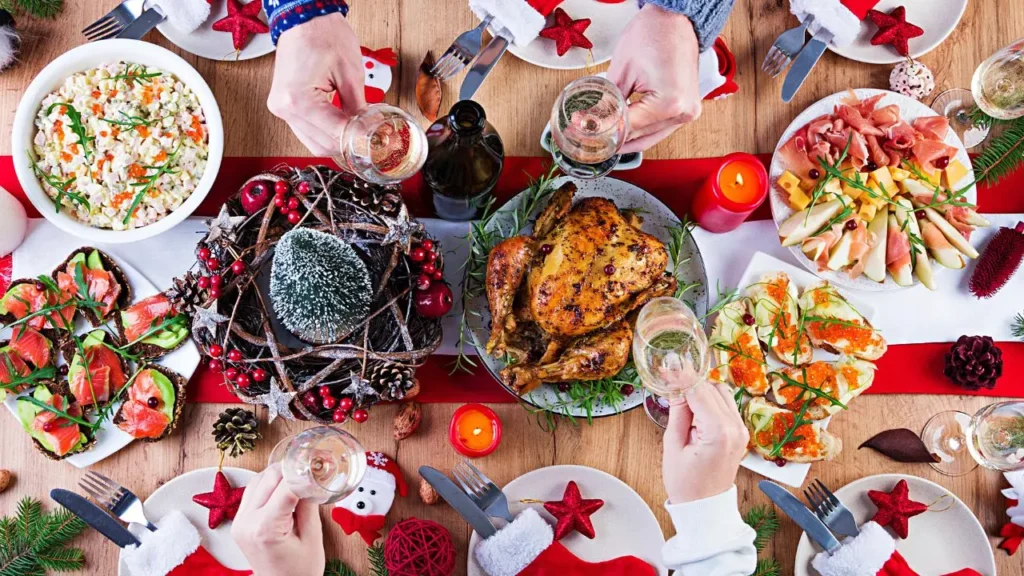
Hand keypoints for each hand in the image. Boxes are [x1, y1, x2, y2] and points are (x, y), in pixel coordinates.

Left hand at [232, 465, 324, 575]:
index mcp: (265, 529)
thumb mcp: (313, 538)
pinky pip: (252, 491)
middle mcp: (247, 523)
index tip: (319, 466)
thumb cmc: (299, 572)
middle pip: (269, 477)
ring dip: (279, 475)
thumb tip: (311, 478)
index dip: (305, 473)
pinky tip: (284, 488)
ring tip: (300, 478)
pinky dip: (268, 484)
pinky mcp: (239, 521)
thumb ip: (309, 505)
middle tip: (312, 469)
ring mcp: (240, 522)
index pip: (286, 487)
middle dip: (292, 470)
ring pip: (258, 479)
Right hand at [267, 13, 365, 155]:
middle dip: (348, 144)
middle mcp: (284, 109)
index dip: (359, 139)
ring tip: (358, 130)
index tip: (377, 140)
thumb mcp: (350, 73)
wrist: (304, 18)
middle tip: (371, 138)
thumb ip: (359, 108)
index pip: (335, 133)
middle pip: (322, 145)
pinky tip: (343, 124)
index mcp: (298, 100)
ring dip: (337, 141)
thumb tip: (370, 131)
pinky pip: (308, 131)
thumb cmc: (323, 35)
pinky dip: (326, 132)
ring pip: (314, 143)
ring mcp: (281, 109)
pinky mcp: (284, 107)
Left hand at [606, 3, 701, 153]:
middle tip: (591, 139)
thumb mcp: (621, 70)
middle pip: (640, 137)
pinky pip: (661, 128)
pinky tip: (625, 131)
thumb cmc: (653, 34)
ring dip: (629, 138)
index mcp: (670, 103)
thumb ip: (607, 102)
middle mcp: (684, 111)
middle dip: (615, 139)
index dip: (604, 131)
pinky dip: (643, 130)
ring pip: (651, 137)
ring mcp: (689, 112)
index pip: (629, 128)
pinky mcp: (687, 108)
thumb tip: (591, 121)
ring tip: (606, 138)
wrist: (674, 19)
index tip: (585, 133)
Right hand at [662, 382, 748, 503]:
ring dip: (701, 389)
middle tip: (669, 378)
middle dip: (691, 381)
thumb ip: (678, 412)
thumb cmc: (687, 485)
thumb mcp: (673, 446)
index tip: (667, 368)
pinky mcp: (740, 433)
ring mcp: (741, 430)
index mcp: (719, 432)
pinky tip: (693, 405)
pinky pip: (726, 406)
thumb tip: (675, 387)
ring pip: (722, 393)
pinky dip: (710, 400)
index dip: (681, 377)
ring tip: (679, 392)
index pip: (699, 391)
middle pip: (713, 388)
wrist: (705, 508)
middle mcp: (736, 428)